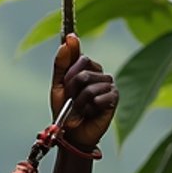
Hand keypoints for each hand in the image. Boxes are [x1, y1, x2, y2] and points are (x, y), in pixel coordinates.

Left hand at [50, 33, 117, 151]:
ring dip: (78, 102)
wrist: (72, 134)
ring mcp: (109, 85)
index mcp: (87, 68)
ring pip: (88, 87)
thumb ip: (62, 62)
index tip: (65, 85)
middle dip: (71, 89)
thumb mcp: (58, 85)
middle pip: (82, 72)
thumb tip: (70, 38)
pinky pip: (97, 98)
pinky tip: (90, 113)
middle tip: (71, 101)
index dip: (68, 74)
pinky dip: (88, 109)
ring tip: (80, 110)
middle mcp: (100, 73)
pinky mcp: (114, 98)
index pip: (78, 57)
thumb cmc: (65, 110)